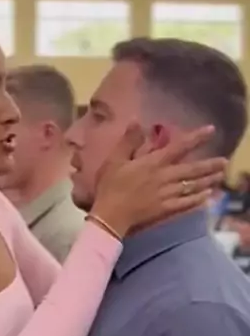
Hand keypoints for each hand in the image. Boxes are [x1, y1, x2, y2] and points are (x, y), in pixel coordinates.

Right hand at [92, 123, 225, 237]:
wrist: (110, 215)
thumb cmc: (110, 186)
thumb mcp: (115, 160)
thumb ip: (128, 141)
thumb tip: (136, 120)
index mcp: (154, 163)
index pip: (179, 147)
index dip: (196, 138)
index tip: (211, 130)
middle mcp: (164, 177)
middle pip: (192, 170)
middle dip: (210, 165)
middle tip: (225, 162)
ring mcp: (166, 194)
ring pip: (192, 186)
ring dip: (207, 181)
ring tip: (220, 177)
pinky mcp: (165, 209)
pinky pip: (185, 204)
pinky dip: (197, 200)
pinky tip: (207, 197)